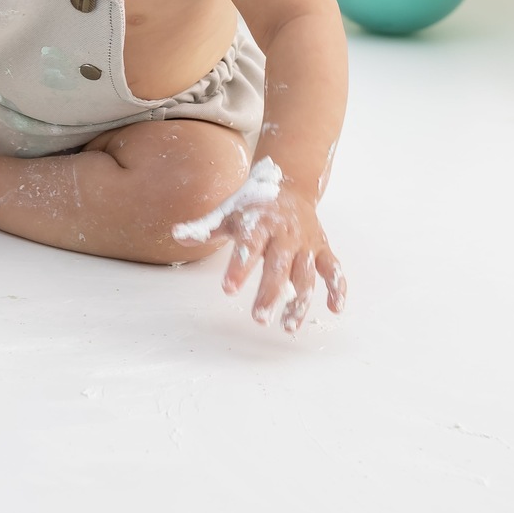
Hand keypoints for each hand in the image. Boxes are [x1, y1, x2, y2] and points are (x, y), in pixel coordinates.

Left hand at [172, 157, 345, 333]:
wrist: (289, 185)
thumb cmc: (254, 205)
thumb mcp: (228, 212)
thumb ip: (204, 228)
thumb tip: (176, 235)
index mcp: (260, 222)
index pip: (249, 246)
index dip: (239, 267)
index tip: (228, 289)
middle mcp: (285, 233)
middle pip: (279, 266)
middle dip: (270, 293)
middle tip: (258, 319)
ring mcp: (306, 242)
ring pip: (306, 274)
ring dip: (300, 301)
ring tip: (288, 327)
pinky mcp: (323, 248)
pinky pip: (333, 269)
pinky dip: (338, 288)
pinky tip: (334, 309)